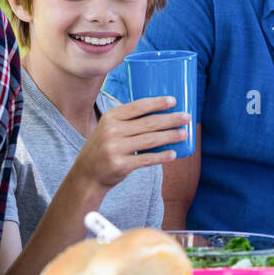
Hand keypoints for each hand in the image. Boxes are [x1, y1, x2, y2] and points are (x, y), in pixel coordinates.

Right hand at [70, 96, 190, 190]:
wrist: (87, 173)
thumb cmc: (104, 146)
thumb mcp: (109, 127)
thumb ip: (128, 120)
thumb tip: (162, 112)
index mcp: (111, 117)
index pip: (138, 106)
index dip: (157, 103)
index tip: (174, 100)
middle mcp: (112, 131)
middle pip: (148, 123)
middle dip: (171, 119)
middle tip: (187, 117)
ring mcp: (115, 148)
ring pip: (150, 140)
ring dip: (170, 136)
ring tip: (184, 133)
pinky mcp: (120, 165)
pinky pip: (146, 159)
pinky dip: (162, 156)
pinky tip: (173, 154)